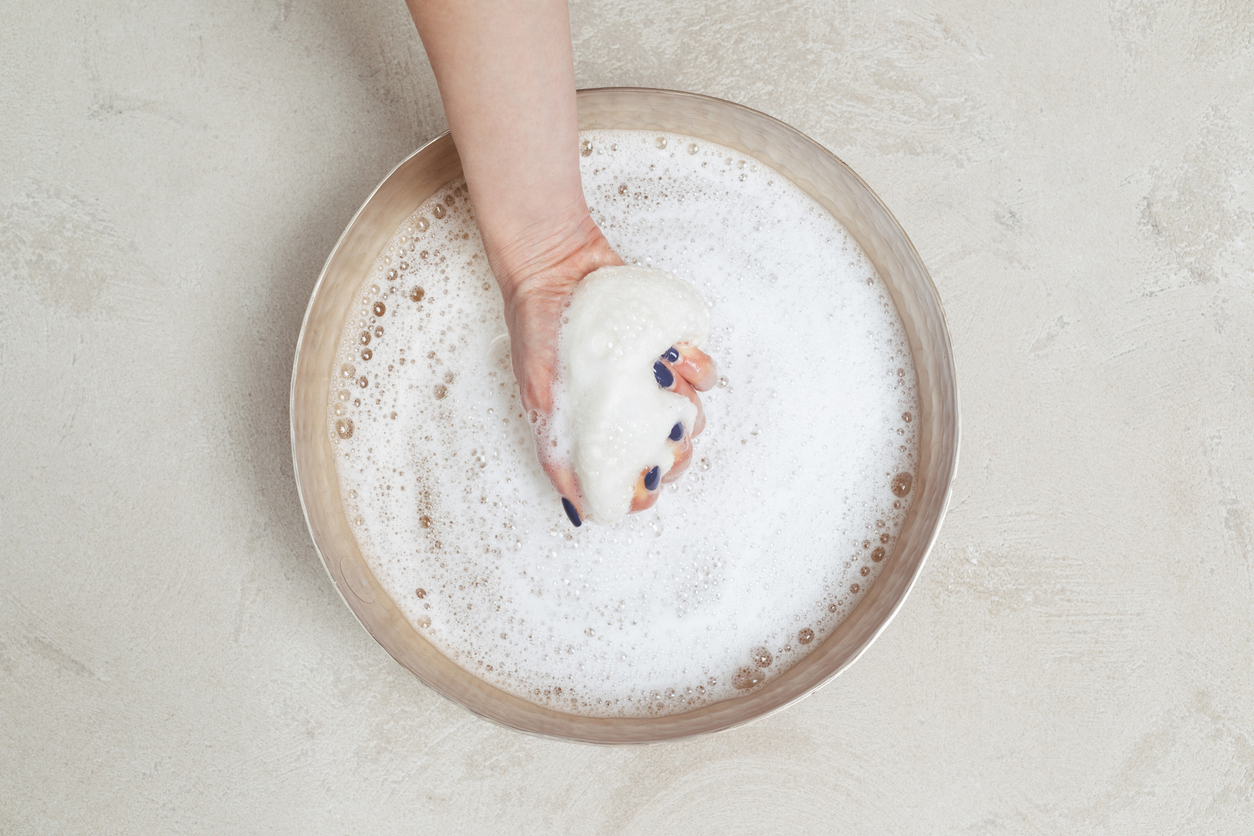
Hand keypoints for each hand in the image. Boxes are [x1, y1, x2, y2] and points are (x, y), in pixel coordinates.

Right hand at [493, 214, 716, 524]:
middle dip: (676, 453)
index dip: (645, 491)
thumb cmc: (536, 327)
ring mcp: (648, 380)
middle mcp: (625, 409)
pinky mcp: (667, 349)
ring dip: (688, 408)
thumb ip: (556, 451)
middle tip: (669, 436)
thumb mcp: (539, 395)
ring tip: (664, 382)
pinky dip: (697, 369)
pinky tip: (678, 356)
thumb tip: (578, 504)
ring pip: (691, 414)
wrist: (553, 263)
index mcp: (596, 429)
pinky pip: (700, 371)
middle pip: (669, 452)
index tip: (649, 488)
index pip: (630, 477)